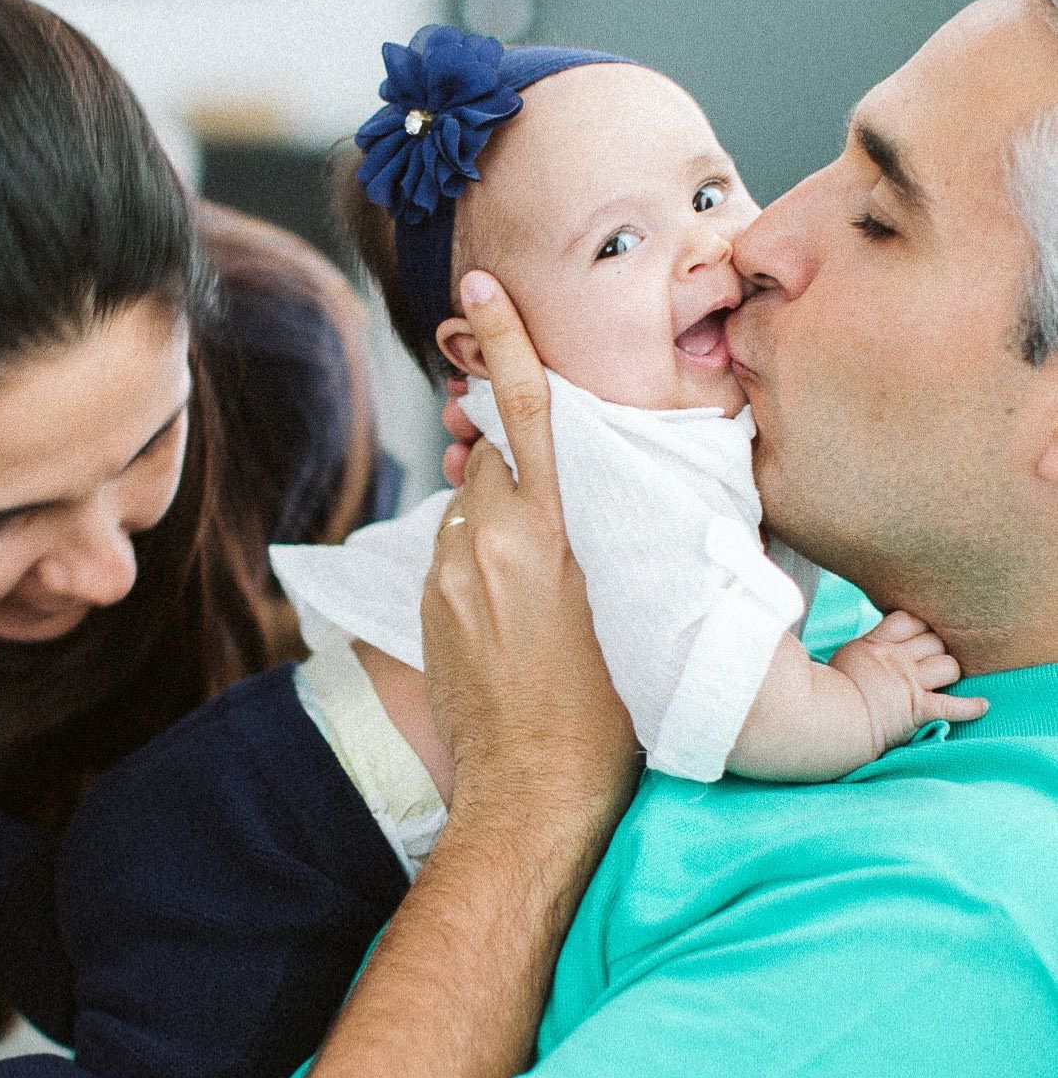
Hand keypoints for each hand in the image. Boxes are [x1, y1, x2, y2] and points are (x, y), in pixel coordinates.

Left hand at [421, 272, 638, 832]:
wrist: (536, 790)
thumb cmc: (620, 708)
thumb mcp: (648, 602)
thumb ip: (632, 528)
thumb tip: (628, 484)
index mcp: (557, 531)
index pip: (525, 410)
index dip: (506, 341)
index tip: (480, 287)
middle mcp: (492, 539)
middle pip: (495, 448)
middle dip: (516, 445)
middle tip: (551, 478)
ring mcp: (452, 570)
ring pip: (474, 499)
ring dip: (502, 506)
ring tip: (543, 564)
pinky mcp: (429, 601)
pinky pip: (457, 546)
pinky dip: (484, 551)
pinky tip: (518, 602)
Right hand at [831, 611, 989, 756]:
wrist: (828, 721)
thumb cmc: (826, 694)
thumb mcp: (841, 658)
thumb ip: (862, 648)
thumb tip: (862, 643)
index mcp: (877, 644)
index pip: (909, 620)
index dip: (918, 625)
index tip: (918, 633)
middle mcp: (898, 661)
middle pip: (935, 641)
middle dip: (938, 648)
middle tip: (932, 660)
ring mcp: (910, 685)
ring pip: (949, 666)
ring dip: (951, 672)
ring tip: (947, 679)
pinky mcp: (919, 710)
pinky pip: (954, 706)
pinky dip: (971, 707)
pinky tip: (983, 705)